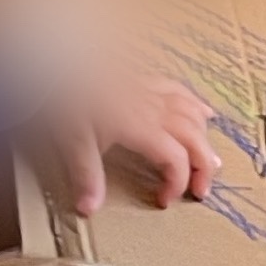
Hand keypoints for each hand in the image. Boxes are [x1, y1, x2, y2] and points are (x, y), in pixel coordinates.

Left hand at [31, 77, 219, 219]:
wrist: (57, 57)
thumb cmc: (65, 95)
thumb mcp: (70, 136)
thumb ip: (85, 173)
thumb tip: (89, 209)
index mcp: (140, 125)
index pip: (175, 158)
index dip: (177, 182)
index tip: (163, 200)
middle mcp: (153, 108)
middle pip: (194, 137)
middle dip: (204, 166)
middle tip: (201, 190)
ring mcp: (150, 91)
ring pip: (192, 114)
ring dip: (204, 139)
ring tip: (208, 161)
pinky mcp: (143, 79)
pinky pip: (179, 91)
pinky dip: (196, 105)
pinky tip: (204, 112)